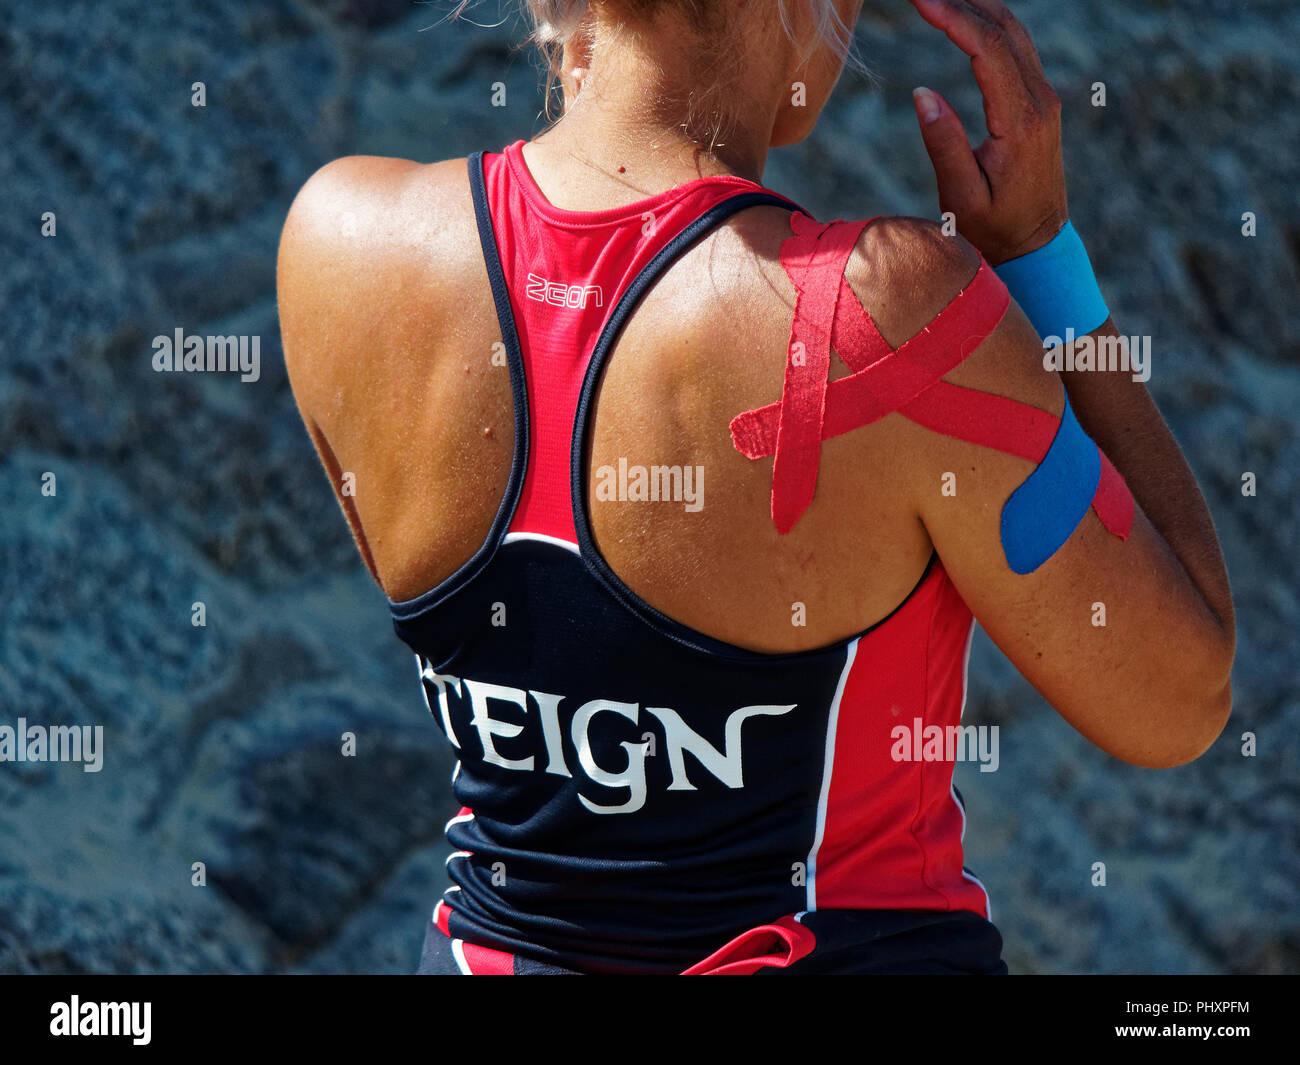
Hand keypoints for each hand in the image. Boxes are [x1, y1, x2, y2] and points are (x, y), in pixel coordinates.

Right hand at [906, 0, 1067, 264]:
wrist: (1038, 244)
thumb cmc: (994, 228)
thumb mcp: (961, 197)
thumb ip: (944, 145)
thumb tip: (922, 93)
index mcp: (1021, 121)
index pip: (986, 50)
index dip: (953, 18)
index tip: (920, 1)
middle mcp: (1040, 102)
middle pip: (1004, 29)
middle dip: (963, 2)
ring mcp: (1045, 99)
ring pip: (1014, 33)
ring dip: (977, 7)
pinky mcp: (1040, 103)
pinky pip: (1016, 49)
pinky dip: (989, 26)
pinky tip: (966, 17)